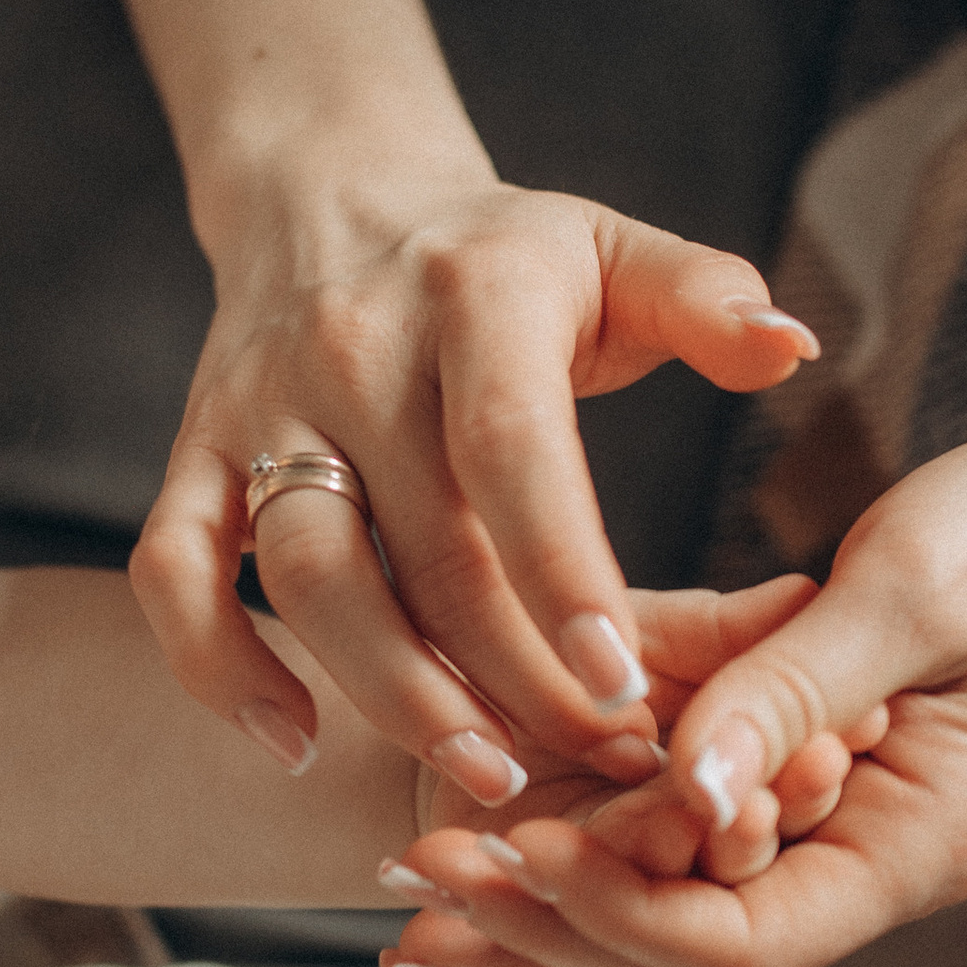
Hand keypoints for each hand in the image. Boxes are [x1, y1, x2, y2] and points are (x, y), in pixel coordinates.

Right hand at [132, 168, 821, 792]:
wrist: (331, 193)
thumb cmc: (504, 258)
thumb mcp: (614, 249)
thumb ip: (707, 298)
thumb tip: (792, 345)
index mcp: (475, 298)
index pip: (512, 448)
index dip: (563, 575)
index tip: (622, 683)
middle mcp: (354, 351)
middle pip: (424, 546)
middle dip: (513, 676)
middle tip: (597, 762)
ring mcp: (260, 408)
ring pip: (308, 576)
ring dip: (390, 693)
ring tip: (483, 774)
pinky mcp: (193, 453)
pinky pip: (173, 575)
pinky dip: (218, 668)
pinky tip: (293, 743)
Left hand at [383, 419, 966, 966]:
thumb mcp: (917, 596)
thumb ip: (793, 689)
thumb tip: (682, 781)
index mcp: (908, 850)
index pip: (738, 943)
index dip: (617, 910)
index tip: (516, 849)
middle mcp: (854, 861)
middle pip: (675, 947)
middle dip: (543, 919)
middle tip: (415, 870)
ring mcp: (819, 822)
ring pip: (656, 895)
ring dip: (535, 887)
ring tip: (409, 869)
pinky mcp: (786, 767)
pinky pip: (667, 814)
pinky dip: (577, 807)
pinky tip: (476, 794)